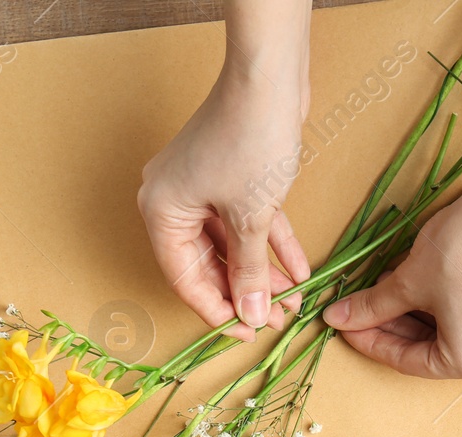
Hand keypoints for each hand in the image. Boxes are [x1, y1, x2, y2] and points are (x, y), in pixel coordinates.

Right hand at [138, 67, 311, 342]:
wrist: (269, 78)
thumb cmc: (249, 140)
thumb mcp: (250, 218)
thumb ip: (249, 272)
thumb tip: (252, 316)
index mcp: (161, 213)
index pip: (185, 280)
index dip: (217, 312)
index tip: (247, 333)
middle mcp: (174, 202)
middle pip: (209, 264)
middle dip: (246, 292)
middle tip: (277, 319)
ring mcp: (202, 188)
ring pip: (232, 244)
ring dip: (263, 271)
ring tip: (295, 299)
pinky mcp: (229, 175)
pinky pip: (247, 220)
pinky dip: (272, 243)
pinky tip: (299, 269)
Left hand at [321, 170, 461, 379]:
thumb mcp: (409, 281)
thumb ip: (372, 307)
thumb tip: (338, 319)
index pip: (407, 361)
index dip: (370, 341)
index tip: (347, 326)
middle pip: (433, 348)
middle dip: (395, 324)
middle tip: (364, 305)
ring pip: (455, 331)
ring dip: (419, 313)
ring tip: (390, 285)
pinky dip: (448, 305)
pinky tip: (423, 281)